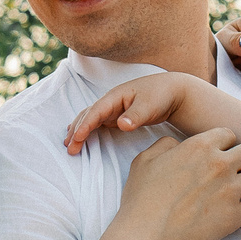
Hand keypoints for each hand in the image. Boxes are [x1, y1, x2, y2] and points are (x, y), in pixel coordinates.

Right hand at [64, 71, 206, 154]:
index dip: (85, 124)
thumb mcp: (150, 105)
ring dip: (78, 130)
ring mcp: (113, 108)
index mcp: (116, 96)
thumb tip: (122, 124)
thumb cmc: (161, 95)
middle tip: (68, 148)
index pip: (96, 111)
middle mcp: (111, 101)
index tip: (77, 137)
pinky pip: (97, 123)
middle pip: (88, 115)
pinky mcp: (117, 116)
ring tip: (68, 144)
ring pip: (90, 119)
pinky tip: (80, 136)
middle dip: (77, 130)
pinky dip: (87, 129)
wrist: (172, 91)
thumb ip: (136, 115)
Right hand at [111, 128, 240, 239]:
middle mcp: (220, 164)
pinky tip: (237, 211)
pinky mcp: (235, 216)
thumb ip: (166, 145)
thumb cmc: (141, 200)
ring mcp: (231, 190)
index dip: (224, 144)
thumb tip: (178, 144)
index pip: (228, 134)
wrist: (146, 236)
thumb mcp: (144, 160)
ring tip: (240, 190)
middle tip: (236, 170)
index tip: (219, 155)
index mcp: (199, 147)